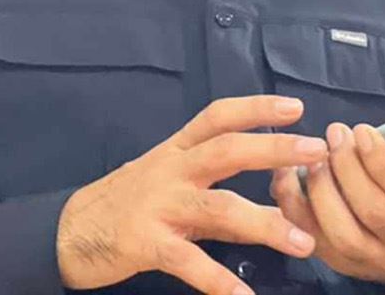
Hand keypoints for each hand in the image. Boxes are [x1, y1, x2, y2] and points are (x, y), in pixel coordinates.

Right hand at [56, 95, 328, 293]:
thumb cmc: (126, 204)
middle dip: (274, 150)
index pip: (218, 117)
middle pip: (227, 150)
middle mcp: (171, 170)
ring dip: (265, 224)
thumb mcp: (168, 182)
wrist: (68, 233)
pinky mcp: (147, 243)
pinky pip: (190, 262)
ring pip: (219, 207)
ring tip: (303, 242)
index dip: (256, 109)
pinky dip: (220, 281)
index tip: (295, 107)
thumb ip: (215, 186)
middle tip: (317, 152)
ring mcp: (159, 206)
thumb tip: (274, 192)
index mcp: (176, 150)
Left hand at [269, 121, 384, 283]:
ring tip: (315, 154)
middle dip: (348, 169)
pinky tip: (290, 175)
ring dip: (321, 188)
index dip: (382, 163)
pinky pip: (309, 237)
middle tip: (335, 133)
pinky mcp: (339, 262)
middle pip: (371, 210)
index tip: (364, 130)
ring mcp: (370, 260)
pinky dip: (294, 206)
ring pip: (339, 229)